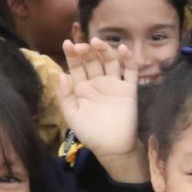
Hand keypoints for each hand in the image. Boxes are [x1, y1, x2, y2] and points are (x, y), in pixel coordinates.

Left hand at [57, 39, 141, 159]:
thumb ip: (66, 95)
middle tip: (82, 45)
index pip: (76, 66)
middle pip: (92, 61)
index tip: (68, 43)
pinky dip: (128, 59)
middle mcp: (98, 82)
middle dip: (86, 51)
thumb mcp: (72, 116)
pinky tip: (123, 49)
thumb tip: (62, 74)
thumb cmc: (91, 133)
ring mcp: (114, 84)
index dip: (72, 55)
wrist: (113, 147)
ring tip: (98, 43)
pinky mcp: (129, 89)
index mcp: (82, 88)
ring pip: (110, 61)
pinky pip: (130, 71)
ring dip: (105, 50)